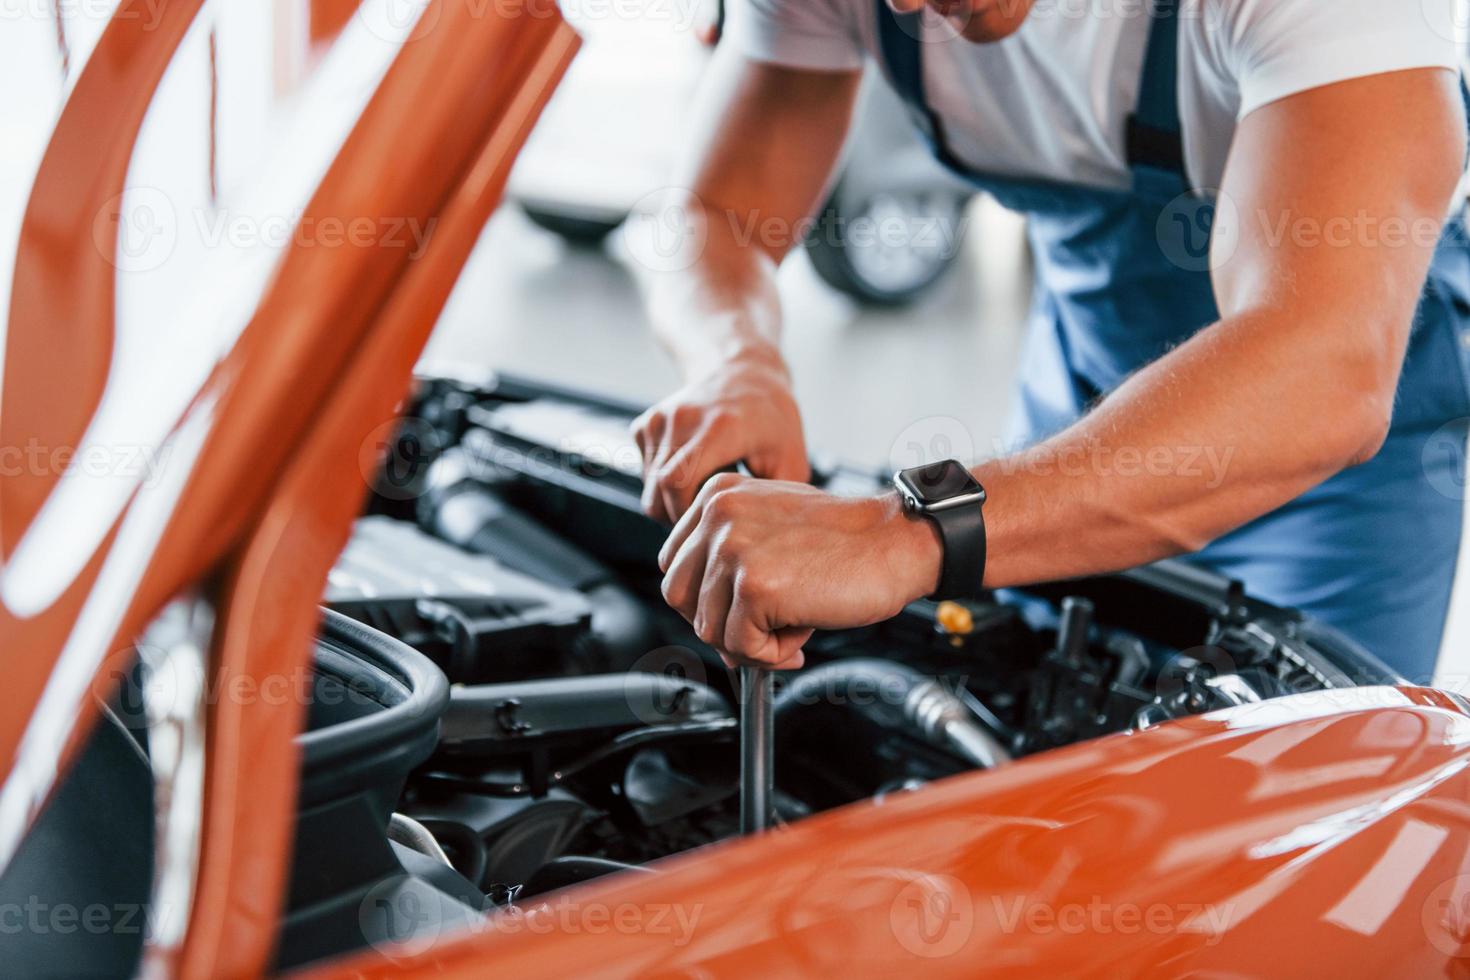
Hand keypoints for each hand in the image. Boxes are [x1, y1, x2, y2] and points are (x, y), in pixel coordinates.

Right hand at [632, 354, 808, 523]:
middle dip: (676, 516)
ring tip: (704, 494)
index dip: (684, 515)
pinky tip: (691, 474)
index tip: (707, 527)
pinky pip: (644, 470)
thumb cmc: (771, 420)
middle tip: (705, 522)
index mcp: (720, 428)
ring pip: (649, 484)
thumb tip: (759, 538)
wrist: (743, 372)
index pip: (678, 482)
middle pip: (658, 489)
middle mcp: (684, 419)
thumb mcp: (791, 458)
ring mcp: (661, 419)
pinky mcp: (647, 422)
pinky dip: (661, 482)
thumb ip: (773, 500)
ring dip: (670, 500)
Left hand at [658, 474, 941, 668]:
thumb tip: (707, 624)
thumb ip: (731, 563)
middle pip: (679, 596)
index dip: (706, 599)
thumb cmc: (846, 540)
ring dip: (749, 643)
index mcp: (717, 495)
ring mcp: (734, 548)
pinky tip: (800, 636)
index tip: (741, 611)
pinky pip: (740, 645)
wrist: (896, 541)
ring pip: (708, 627)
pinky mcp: (755, 585)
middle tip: (762, 633)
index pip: (675, 563)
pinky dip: (770, 655)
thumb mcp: (772, 529)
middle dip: (720, 625)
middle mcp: (718, 515)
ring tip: (790, 631)